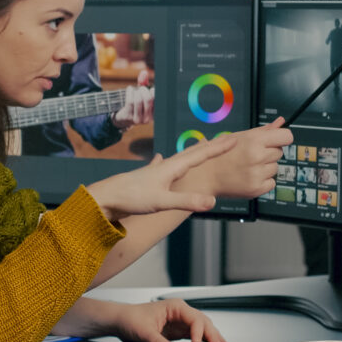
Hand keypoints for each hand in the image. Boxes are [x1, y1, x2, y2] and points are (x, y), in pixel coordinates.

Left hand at [86, 134, 235, 220]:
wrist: (106, 198)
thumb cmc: (131, 199)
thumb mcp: (162, 202)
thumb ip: (187, 201)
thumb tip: (211, 201)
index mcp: (172, 168)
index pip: (201, 155)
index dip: (219, 148)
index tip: (235, 139)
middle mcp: (166, 166)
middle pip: (194, 153)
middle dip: (212, 146)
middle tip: (228, 139)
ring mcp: (157, 171)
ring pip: (181, 158)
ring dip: (195, 152)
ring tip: (203, 145)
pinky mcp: (149, 179)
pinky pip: (166, 166)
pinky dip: (171, 162)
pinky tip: (160, 158)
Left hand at [109, 299, 228, 341]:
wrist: (121, 320)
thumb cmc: (131, 319)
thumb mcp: (143, 332)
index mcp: (175, 307)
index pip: (195, 320)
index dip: (199, 335)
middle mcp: (181, 312)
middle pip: (204, 323)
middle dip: (213, 336)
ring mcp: (182, 321)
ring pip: (203, 328)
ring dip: (213, 338)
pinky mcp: (179, 330)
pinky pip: (196, 335)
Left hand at [111, 69, 154, 129]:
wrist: (124, 118)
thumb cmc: (136, 104)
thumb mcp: (141, 94)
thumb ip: (144, 83)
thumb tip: (144, 72)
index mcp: (154, 113)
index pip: (157, 99)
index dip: (153, 91)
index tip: (150, 88)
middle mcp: (148, 118)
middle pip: (148, 99)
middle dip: (144, 90)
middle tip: (141, 88)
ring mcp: (138, 119)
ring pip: (138, 100)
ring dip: (136, 92)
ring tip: (135, 90)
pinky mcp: (129, 117)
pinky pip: (130, 101)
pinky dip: (129, 92)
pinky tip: (129, 89)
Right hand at [178, 117, 292, 198]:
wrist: (205, 175)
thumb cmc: (220, 153)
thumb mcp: (239, 136)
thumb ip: (263, 130)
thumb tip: (281, 122)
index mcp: (254, 141)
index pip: (287, 137)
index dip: (282, 138)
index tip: (276, 140)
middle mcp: (257, 158)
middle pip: (280, 152)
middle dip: (269, 152)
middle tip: (251, 155)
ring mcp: (257, 175)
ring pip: (275, 168)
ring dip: (265, 167)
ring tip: (247, 166)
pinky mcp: (256, 189)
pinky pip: (271, 182)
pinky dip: (263, 180)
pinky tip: (248, 176)